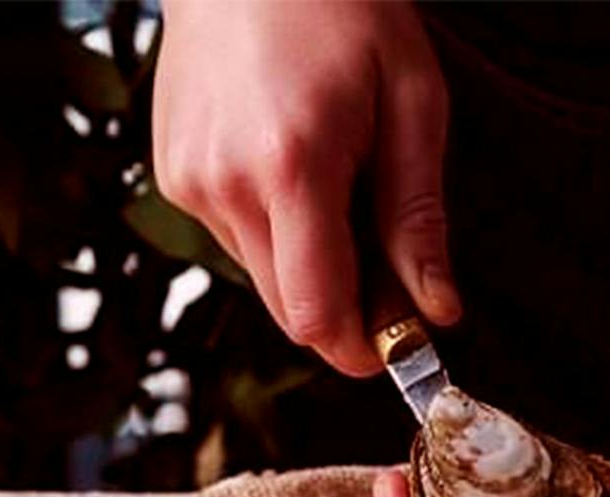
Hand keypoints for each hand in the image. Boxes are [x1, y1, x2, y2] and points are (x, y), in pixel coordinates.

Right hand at [153, 0, 459, 375]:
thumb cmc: (343, 6)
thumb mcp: (412, 103)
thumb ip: (418, 219)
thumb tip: (437, 312)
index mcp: (291, 167)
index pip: (317, 315)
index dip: (363, 349)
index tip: (403, 343)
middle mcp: (225, 183)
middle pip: (289, 312)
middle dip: (345, 309)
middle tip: (391, 262)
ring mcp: (189, 180)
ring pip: (264, 277)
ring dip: (311, 262)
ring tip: (341, 183)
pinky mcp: (173, 173)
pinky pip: (237, 237)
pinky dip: (277, 227)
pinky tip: (296, 163)